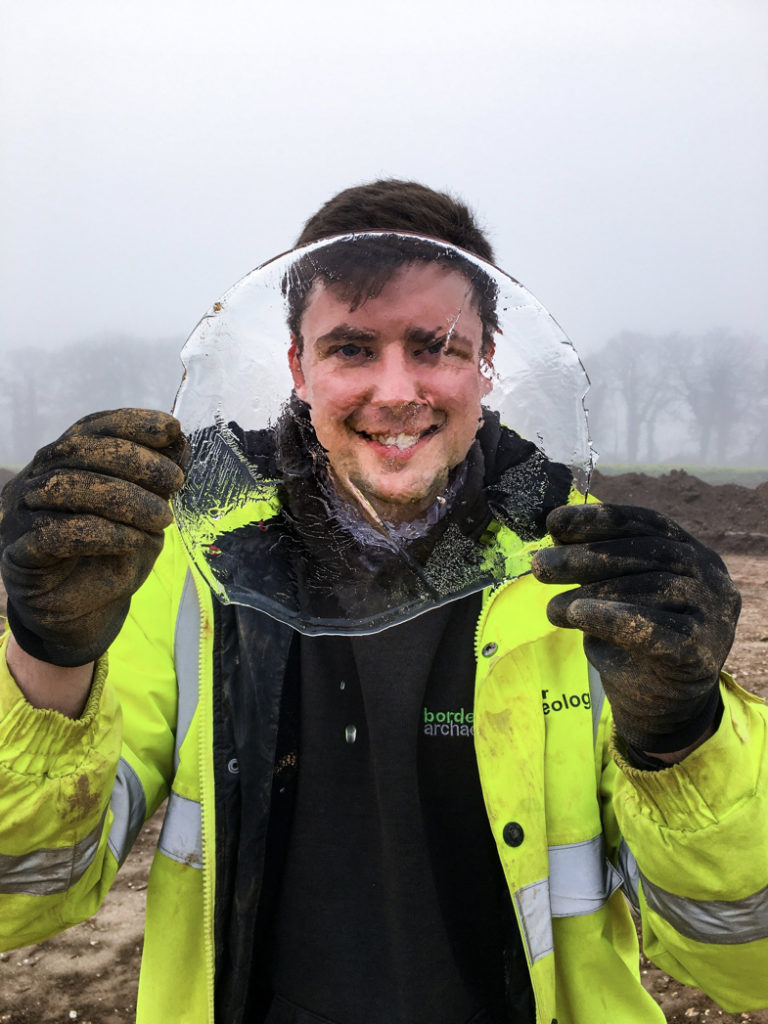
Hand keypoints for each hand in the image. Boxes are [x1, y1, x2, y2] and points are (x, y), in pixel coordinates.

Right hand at [0, 409, 187, 667]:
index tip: (171, 429)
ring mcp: (22, 515)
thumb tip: (178, 441)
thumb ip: (157, 481)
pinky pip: (55, 534)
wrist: (87, 616)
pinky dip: (102, 534)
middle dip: (135, 460)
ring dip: (124, 499)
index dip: (130, 422)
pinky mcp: (20, 554)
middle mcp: (37, 479)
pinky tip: (133, 541)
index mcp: (64, 463)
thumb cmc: (113, 558)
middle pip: (79, 451)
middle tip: (175, 480)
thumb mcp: (147, 514)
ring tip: (162, 519)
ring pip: (67, 488)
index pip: (91, 428)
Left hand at [530, 504, 740, 752]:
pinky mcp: (702, 651)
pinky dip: (614, 620)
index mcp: (688, 549)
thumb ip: (596, 566)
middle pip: (644, 553)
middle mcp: (708, 574)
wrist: (661, 703)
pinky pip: (655, 631)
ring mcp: (711, 612)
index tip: (554, 523)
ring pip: (650, 589)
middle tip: (540, 566)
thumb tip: (555, 540)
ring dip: (592, 593)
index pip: (644, 522)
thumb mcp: (612, 594)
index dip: (598, 519)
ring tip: (552, 608)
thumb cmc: (633, 638)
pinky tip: (579, 615)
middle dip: (586, 557)